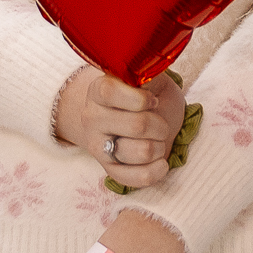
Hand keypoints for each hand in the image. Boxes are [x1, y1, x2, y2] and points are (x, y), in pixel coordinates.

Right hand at [54, 67, 182, 190]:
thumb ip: (149, 75)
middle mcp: (91, 119)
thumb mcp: (152, 79)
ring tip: (157, 140)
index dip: (141, 98)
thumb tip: (147, 79)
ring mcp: (98, 147)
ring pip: (143, 152)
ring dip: (160, 146)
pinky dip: (158, 170)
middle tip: (160, 122)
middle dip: (160, 124)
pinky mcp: (109, 171)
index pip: (111, 92)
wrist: (142, 120)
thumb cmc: (151, 97)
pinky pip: (139, 177)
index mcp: (98, 91)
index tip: (153, 101)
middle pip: (138, 125)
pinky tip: (161, 160)